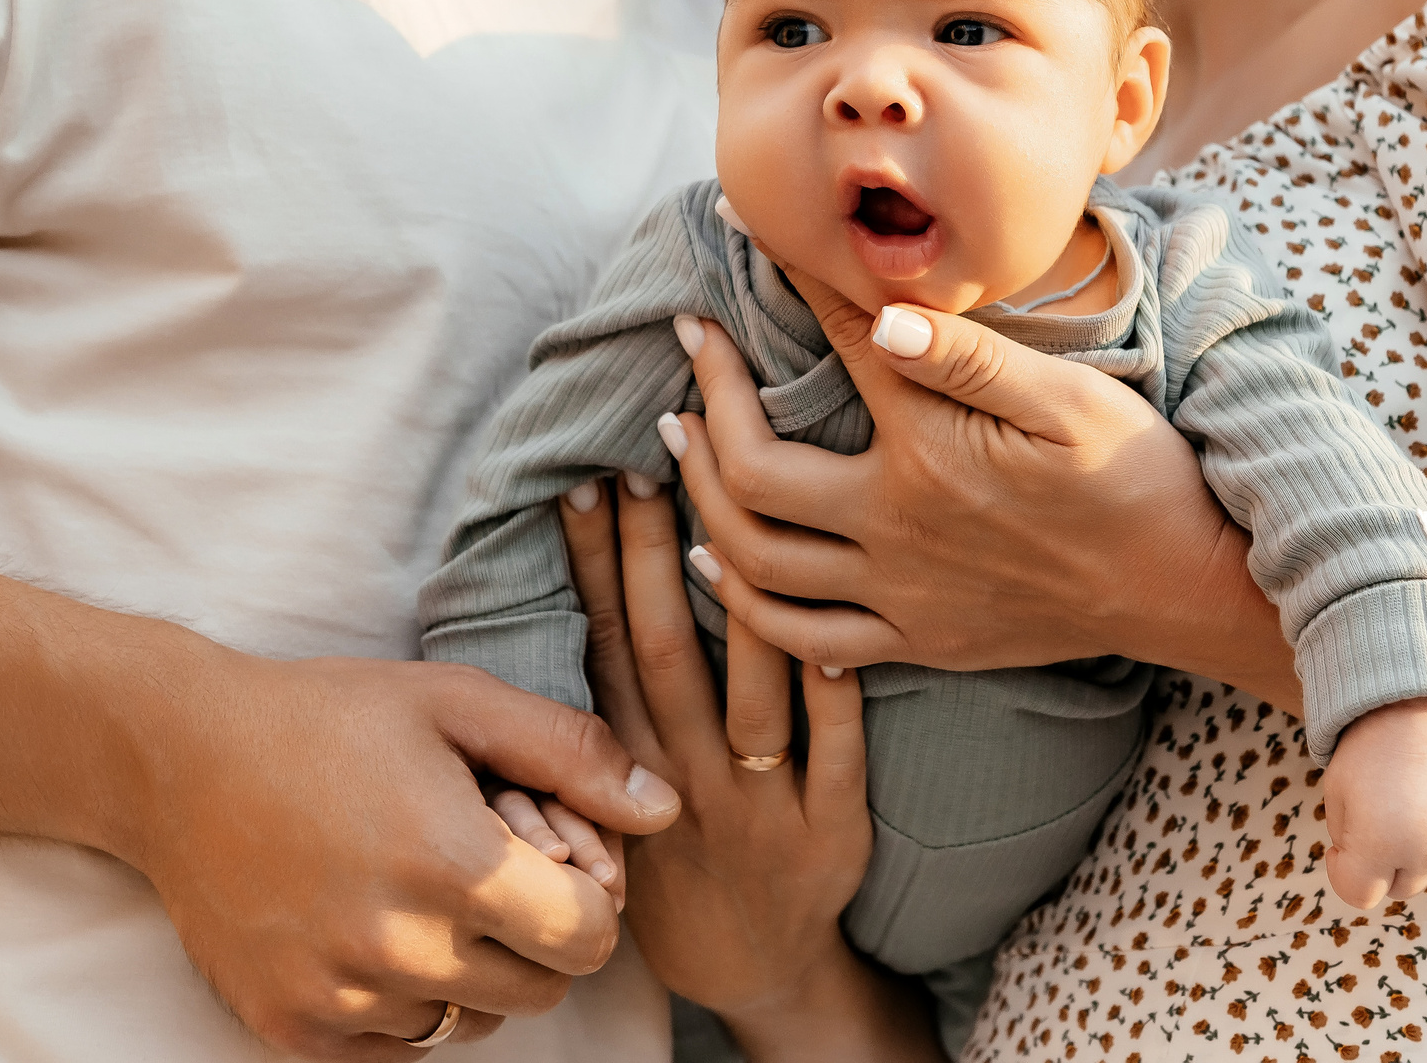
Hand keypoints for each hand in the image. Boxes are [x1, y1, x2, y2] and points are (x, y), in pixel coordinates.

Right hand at [117, 652, 680, 1058]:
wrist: (177, 760)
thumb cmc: (329, 718)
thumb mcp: (457, 702)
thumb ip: (572, 755)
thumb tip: (664, 808)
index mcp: (451, 862)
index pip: (587, 938)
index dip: (589, 899)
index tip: (554, 862)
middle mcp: (397, 946)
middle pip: (539, 990)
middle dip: (537, 937)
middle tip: (488, 873)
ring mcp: (340, 997)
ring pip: (471, 1024)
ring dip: (472, 974)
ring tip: (424, 895)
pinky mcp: (294, 1029)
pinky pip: (398, 1047)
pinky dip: (406, 1002)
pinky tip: (374, 928)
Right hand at [560, 477, 943, 1060]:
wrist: (748, 972)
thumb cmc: (673, 855)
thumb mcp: (613, 796)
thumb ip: (608, 703)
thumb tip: (595, 582)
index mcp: (625, 764)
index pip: (603, 643)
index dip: (594, 562)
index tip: (591, 475)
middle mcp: (681, 780)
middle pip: (662, 650)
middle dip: (651, 549)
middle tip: (655, 453)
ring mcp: (757, 808)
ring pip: (744, 696)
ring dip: (737, 606)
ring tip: (733, 516)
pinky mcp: (829, 836)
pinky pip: (834, 759)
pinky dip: (833, 701)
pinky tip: (835, 636)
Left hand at [665, 290, 1293, 697]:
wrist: (1184, 589)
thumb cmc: (1137, 477)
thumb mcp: (1070, 396)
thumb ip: (969, 354)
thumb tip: (884, 309)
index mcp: (929, 453)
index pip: (837, 350)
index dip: (787, 287)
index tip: (745, 237)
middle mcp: (896, 530)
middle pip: (752, 475)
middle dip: (706, 401)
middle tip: (688, 346)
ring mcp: (900, 597)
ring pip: (756, 563)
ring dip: (702, 500)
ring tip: (679, 445)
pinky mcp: (917, 642)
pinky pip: (801, 637)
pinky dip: (744, 603)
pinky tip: (719, 564)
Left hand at [1318, 697, 1426, 909]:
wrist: (1420, 699)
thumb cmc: (1370, 747)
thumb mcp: (1337, 795)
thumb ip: (1348, 849)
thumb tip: (1376, 879)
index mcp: (1377, 842)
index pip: (1359, 895)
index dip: (1344, 868)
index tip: (1344, 842)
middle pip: (1402, 888)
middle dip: (1386, 858)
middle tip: (1388, 808)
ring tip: (1422, 807)